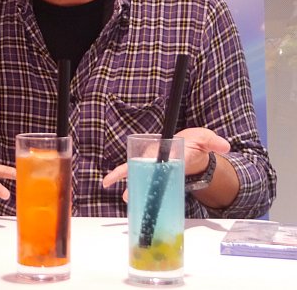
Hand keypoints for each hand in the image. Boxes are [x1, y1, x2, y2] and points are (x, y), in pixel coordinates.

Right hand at [102, 127, 230, 200]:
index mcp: (162, 146)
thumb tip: (224, 146)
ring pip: (134, 175)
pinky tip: (129, 201)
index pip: (153, 153)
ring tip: (125, 198)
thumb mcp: (204, 139)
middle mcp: (152, 156)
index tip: (147, 165)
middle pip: (136, 164)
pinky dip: (132, 191)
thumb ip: (213, 141)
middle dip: (127, 173)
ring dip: (128, 186)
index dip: (148, 159)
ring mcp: (149, 167)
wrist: (192, 153)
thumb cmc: (194, 144)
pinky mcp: (152, 177)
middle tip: (116, 181)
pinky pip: (138, 183)